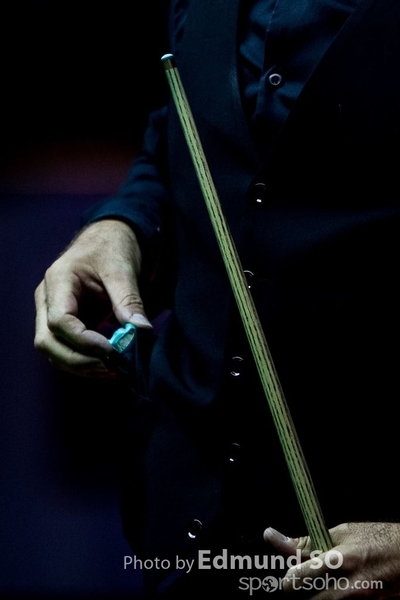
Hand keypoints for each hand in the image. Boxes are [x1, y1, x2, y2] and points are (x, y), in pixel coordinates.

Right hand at [34, 219, 151, 377]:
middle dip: (78, 360)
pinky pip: (66, 349)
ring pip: (53, 350)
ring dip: (81, 365)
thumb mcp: (123, 269)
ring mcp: (52, 311)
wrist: (109, 237)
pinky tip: (109, 366)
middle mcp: (47, 299)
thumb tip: (141, 331)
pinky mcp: (65, 322)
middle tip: (111, 366)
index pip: (59, 320)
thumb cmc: (112, 247)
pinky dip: (84, 361)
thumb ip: (129, 300)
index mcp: (58, 281)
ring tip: (113, 370)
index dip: (83, 341)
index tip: (111, 350)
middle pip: (47, 341)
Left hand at [263, 522, 399, 597]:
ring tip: (324, 583)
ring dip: (316, 597)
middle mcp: (347, 589)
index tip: (291, 573)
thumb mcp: (342, 533)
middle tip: (306, 580)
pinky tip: (338, 590)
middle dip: (299, 591)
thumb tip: (273, 538)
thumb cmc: (377, 540)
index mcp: (338, 562)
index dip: (288, 578)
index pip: (295, 581)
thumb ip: (306, 541)